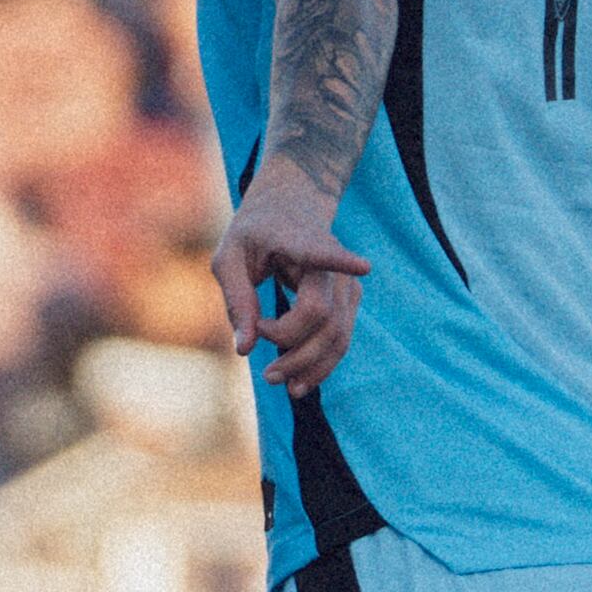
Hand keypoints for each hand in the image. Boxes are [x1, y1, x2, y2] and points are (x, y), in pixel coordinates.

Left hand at [211, 158, 369, 396]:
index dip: (341, 260)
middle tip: (264, 373)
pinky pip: (342, 338)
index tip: (363, 266)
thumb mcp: (228, 257)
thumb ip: (236, 299)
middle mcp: (331, 262)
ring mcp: (345, 281)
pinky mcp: (349, 299)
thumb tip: (245, 350)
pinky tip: (299, 381)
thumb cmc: (253, 234)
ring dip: (310, 366)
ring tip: (278, 383)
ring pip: (338, 334)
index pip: (321, 252)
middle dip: (295, 351)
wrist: (290, 209)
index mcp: (297, 240)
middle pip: (322, 316)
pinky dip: (322, 364)